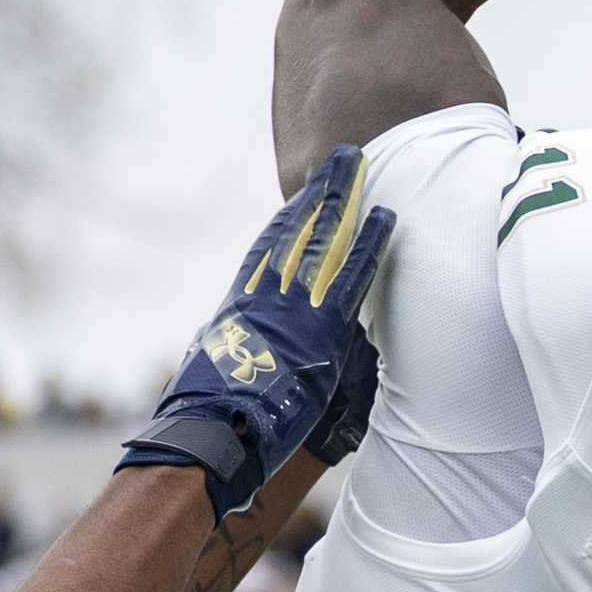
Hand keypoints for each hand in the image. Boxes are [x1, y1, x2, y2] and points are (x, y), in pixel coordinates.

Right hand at [120, 147, 392, 517]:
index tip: (301, 195)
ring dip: (342, 198)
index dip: (287, 221)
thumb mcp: (212, 373)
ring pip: (322, 239)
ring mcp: (294, 308)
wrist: (214, 432)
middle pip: (296, 232)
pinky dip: (369, 242)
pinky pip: (353, 275)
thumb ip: (229, 350)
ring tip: (357, 164)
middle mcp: (266, 297)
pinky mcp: (323, 328)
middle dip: (319, 194)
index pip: (266, 252)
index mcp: (239, 308)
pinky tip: (384, 214)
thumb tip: (224, 342)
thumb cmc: (207, 418)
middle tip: (338, 159)